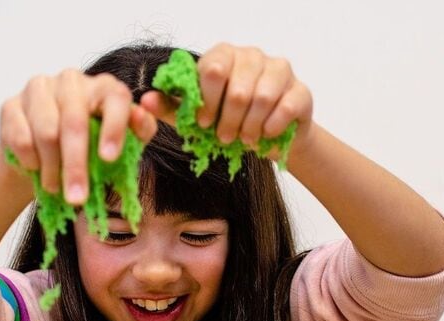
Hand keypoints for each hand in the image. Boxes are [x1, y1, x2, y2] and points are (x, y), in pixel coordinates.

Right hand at [0, 70, 158, 203]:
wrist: (44, 155)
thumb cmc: (90, 150)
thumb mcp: (120, 146)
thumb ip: (138, 132)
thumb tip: (142, 119)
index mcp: (103, 88)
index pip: (114, 98)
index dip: (113, 129)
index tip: (109, 159)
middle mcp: (71, 81)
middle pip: (74, 123)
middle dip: (76, 166)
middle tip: (77, 198)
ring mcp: (39, 89)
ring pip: (46, 132)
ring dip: (51, 169)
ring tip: (55, 188)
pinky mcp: (11, 105)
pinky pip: (21, 138)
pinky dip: (30, 162)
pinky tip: (35, 169)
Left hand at [140, 43, 313, 152]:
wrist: (269, 138)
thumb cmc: (230, 122)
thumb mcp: (194, 118)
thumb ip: (171, 108)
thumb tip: (143, 102)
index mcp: (224, 56)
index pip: (212, 70)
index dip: (207, 102)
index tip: (204, 123)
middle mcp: (252, 56)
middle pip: (238, 90)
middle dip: (228, 122)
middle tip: (225, 138)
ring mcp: (279, 70)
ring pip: (262, 99)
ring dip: (250, 128)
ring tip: (244, 140)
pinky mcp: (300, 90)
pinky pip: (285, 108)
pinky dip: (271, 128)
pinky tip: (266, 135)